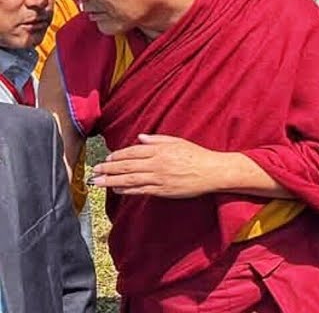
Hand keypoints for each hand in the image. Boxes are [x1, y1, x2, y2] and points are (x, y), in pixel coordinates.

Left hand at [91, 134, 223, 198]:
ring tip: (97, 182)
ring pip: (129, 179)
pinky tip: (117, 191)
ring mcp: (158, 178)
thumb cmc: (197, 155)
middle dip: (108, 169)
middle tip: (94, 171)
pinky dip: (126, 191)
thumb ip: (157, 140)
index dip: (117, 156)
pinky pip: (140, 190)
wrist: (212, 172)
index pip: (132, 152)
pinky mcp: (162, 190)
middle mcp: (156, 163)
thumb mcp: (178, 142)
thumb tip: (140, 137)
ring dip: (111, 181)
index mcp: (160, 150)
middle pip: (126, 166)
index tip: (107, 159)